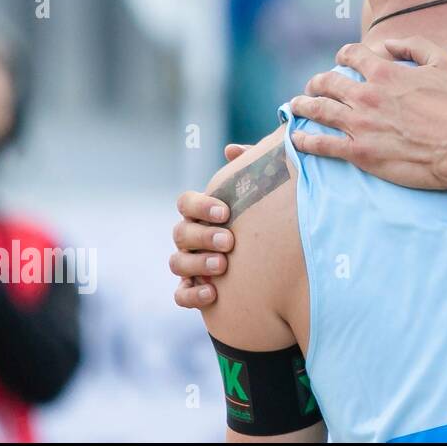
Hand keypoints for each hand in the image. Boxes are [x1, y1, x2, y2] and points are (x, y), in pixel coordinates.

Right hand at [169, 143, 248, 307]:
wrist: (270, 263)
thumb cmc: (261, 221)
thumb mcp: (259, 195)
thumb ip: (249, 171)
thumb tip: (231, 149)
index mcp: (202, 213)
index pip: (186, 202)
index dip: (200, 205)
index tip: (225, 212)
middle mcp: (190, 238)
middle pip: (180, 233)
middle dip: (203, 236)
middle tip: (229, 241)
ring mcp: (189, 264)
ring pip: (177, 263)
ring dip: (198, 264)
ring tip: (223, 266)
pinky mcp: (193, 290)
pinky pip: (180, 295)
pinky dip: (192, 295)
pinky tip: (212, 294)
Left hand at [288, 36, 446, 189]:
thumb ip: (416, 46)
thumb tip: (389, 43)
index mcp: (386, 73)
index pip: (353, 55)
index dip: (344, 55)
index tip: (341, 60)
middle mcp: (367, 96)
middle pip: (328, 83)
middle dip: (317, 82)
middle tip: (312, 86)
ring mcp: (360, 126)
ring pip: (320, 111)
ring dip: (304, 106)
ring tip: (295, 106)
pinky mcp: (360, 153)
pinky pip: (323, 145)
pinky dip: (305, 140)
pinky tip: (296, 138)